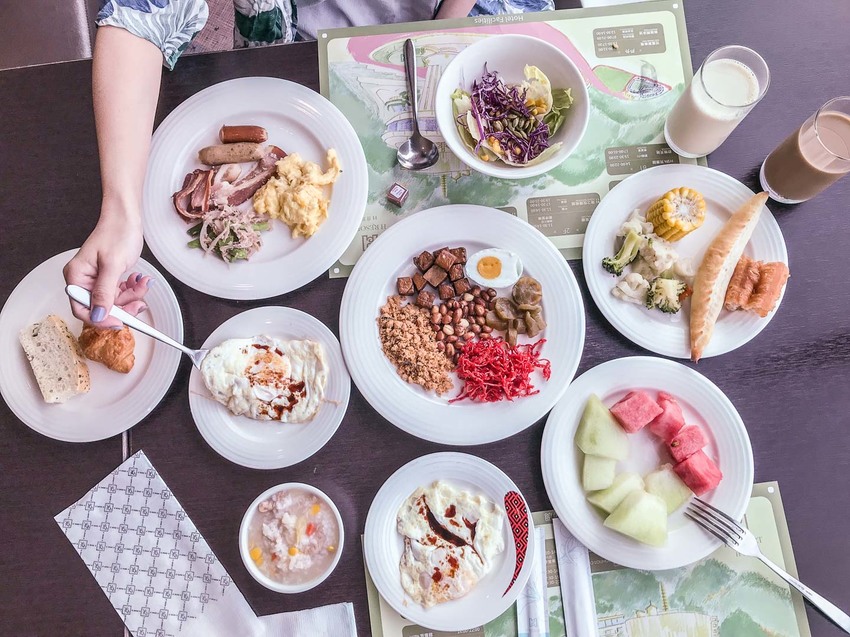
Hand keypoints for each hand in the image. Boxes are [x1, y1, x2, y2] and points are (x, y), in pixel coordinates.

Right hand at [63, 208, 143, 327]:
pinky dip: (132, 289)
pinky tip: (140, 279)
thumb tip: (98, 315)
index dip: (101, 319)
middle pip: (101, 308)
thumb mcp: (112, 265)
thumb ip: (104, 292)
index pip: (82, 309)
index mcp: (76, 277)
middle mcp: (83, 280)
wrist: (126, 218)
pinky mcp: (108, 278)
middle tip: (140, 303)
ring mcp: (96, 280)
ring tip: (142, 283)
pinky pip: (120, 293)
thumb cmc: (117, 234)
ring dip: (131, 296)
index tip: (120, 322)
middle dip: (123, 306)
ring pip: (114, 302)